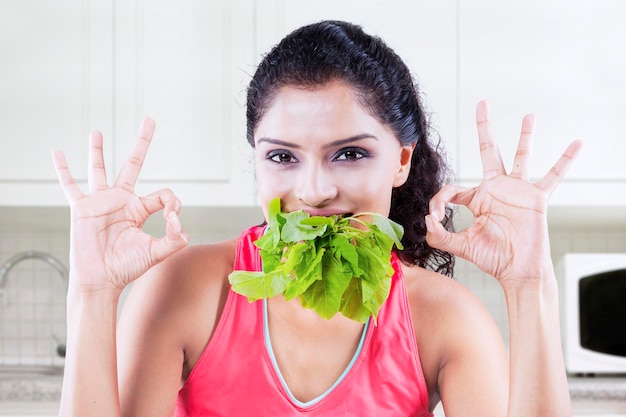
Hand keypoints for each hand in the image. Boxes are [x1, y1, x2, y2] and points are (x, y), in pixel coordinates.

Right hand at [52, 118, 188, 291]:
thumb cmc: (126, 268)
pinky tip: (57, 153)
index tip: (172, 218)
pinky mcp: (81, 207)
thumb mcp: (157, 252)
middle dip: (142, 142)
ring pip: (99, 169)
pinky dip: (62, 170)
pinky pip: (70, 185)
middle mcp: (121, 201)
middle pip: (132, 164)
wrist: (100, 281)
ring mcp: (100, 202)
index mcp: (141, 209)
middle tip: (149, 120)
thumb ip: (174, 238)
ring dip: (98, 150)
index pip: (162, 194)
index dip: (172, 203)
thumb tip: (179, 221)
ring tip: (97, 132)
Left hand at [425, 101, 581, 283]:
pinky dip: (565, 160)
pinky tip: (577, 143)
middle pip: (489, 152)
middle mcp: (497, 189)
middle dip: (484, 129)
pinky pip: (554, 176)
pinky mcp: (537, 198)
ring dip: (525, 136)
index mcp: (478, 199)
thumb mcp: (460, 246)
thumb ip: (439, 236)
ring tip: (529, 116)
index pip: (453, 189)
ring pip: (521, 156)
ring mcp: (518, 191)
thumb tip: (426, 221)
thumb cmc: (493, 259)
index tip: (435, 217)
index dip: (439, 201)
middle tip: (481, 104)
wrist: (517, 271)